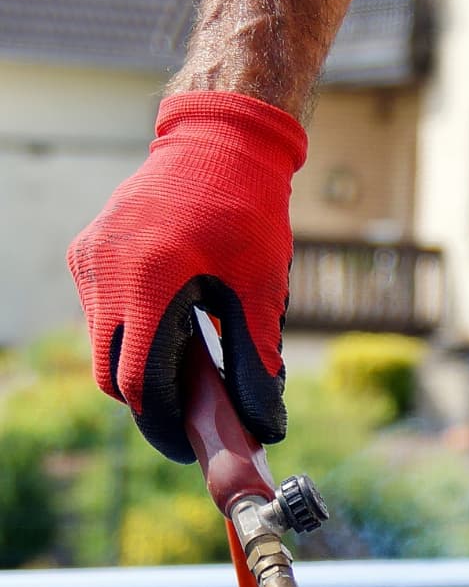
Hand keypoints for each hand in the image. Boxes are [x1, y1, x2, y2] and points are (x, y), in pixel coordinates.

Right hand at [67, 90, 306, 461]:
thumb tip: (265, 426)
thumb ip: (257, 361)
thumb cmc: (247, 213)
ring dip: (137, 364)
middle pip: (109, 373)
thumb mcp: (260, 289)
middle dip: (146, 401)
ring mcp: (89, 259)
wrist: (218, 142)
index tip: (187, 443)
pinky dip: (128, 332)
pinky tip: (169, 322)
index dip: (161, 422)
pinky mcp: (85, 251)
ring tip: (186, 360)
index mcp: (150, 281)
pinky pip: (97, 315)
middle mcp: (106, 270)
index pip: (137, 381)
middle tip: (188, 412)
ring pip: (100, 346)